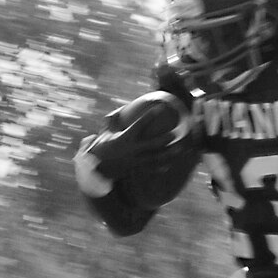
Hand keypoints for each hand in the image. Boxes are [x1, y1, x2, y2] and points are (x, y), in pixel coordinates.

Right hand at [80, 92, 199, 208]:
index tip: (160, 108)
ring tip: (180, 148)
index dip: (150, 116)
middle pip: (151, 144)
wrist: (96, 168)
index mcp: (124, 138)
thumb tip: (118, 109)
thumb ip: (112, 121)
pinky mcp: (136, 169)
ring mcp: (135, 160)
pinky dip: (160, 167)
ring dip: (168, 154)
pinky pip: (151, 168)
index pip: (140, 124)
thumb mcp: (105, 133)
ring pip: (155, 158)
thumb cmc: (102, 147)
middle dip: (164, 139)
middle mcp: (131, 149)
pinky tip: (169, 164)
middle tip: (175, 133)